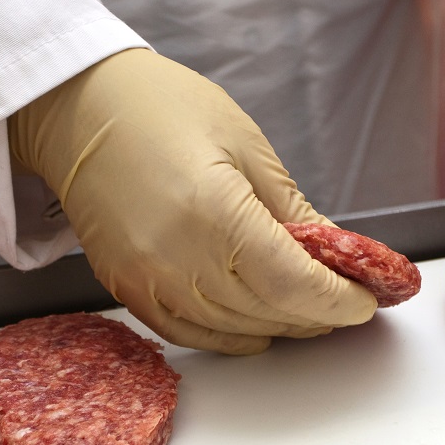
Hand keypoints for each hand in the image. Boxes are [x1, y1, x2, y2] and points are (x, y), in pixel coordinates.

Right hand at [9, 49, 376, 353]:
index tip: (366, 297)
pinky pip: (188, 334)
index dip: (337, 299)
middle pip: (268, 311)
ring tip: (311, 309)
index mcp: (214, 211)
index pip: (293, 283)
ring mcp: (146, 278)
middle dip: (318, 312)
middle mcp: (177, 256)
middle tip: (348, 299)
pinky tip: (259, 326)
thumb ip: (290, 209)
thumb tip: (333, 251)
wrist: (78, 106)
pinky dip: (231, 337)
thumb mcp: (245, 145)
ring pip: (234, 330)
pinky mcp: (126, 287)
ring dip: (281, 326)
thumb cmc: (160, 107)